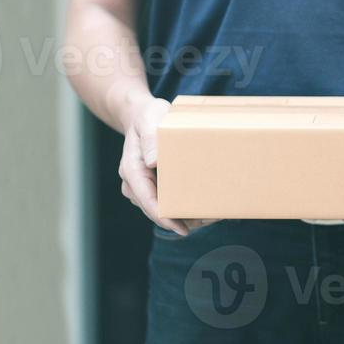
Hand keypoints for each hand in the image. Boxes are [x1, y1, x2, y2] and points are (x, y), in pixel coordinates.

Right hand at [118, 95, 215, 235]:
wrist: (140, 115)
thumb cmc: (148, 116)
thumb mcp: (150, 120)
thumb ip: (150, 138)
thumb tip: (153, 163)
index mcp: (132, 170)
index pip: (147, 201)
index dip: (164, 218)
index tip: (182, 229)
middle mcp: (134, 183)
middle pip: (156, 210)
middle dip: (179, 219)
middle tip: (209, 220)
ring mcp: (142, 186)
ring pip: (161, 208)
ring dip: (183, 214)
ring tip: (211, 216)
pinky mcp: (152, 184)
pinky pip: (165, 199)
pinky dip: (182, 204)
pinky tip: (202, 205)